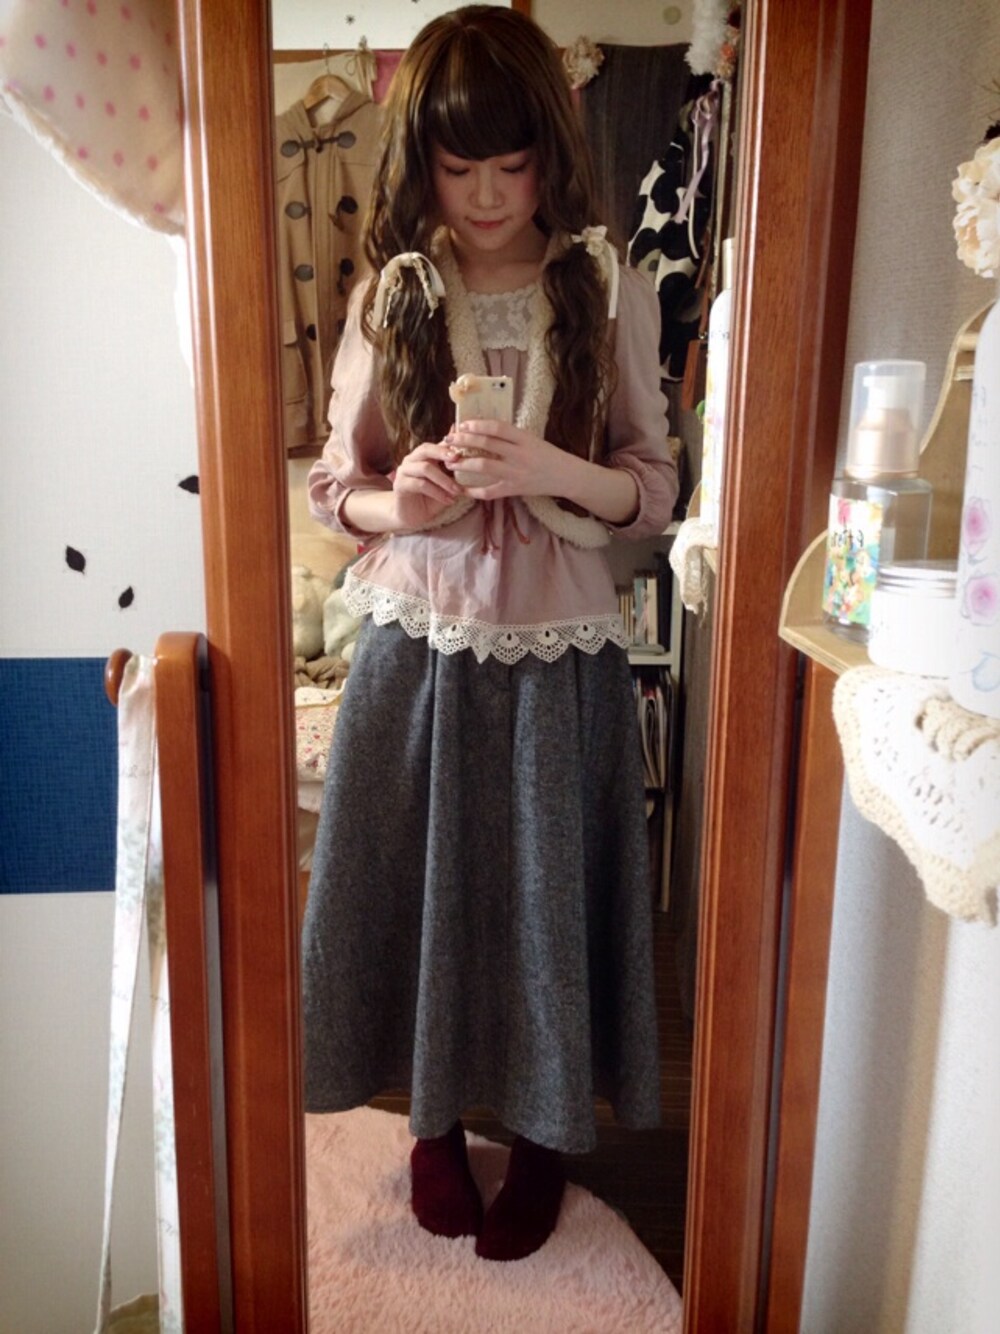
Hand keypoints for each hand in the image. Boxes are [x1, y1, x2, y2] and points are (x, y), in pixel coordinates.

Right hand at [391, 440, 466, 528]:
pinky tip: (448, 501)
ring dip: (444, 480)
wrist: (414, 517)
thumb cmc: (432, 499)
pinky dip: (437, 492)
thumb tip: (471, 459)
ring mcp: (404, 471)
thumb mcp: (446, 484)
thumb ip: (454, 472)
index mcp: (423, 456)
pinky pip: (420, 484)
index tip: (465, 450)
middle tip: (457, 460)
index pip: (436, 444)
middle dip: (443, 453)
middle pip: (426, 449)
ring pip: (425, 468)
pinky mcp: (400, 485)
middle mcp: (411, 459)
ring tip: (457, 491)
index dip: (450, 445)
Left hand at [444, 419, 640, 524]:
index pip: (497, 428)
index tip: (462, 424)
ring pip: (484, 467)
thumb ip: (510, 436)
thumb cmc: (547, 455)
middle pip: (486, 445)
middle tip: (449, 440)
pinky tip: (462, 489)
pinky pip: (490, 491)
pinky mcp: (515, 490)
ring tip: (450, 461)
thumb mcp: (531, 439)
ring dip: (464, 463)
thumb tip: (482, 429)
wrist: (567, 476)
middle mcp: (520, 455)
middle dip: (464, 442)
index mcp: (524, 439)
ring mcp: (517, 473)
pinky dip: (474, 491)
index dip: (477, 425)